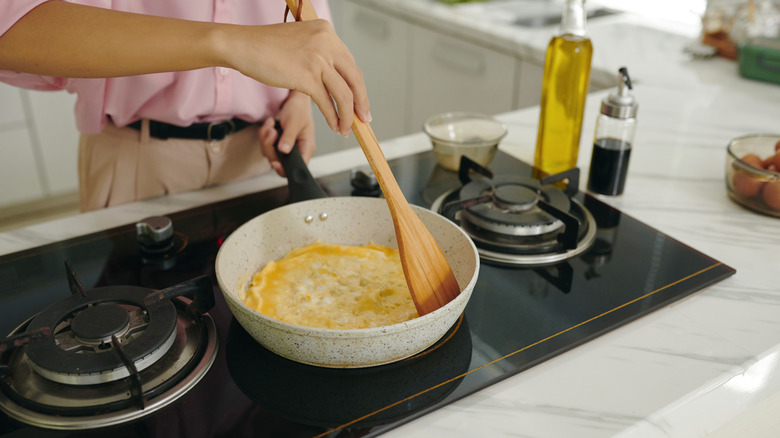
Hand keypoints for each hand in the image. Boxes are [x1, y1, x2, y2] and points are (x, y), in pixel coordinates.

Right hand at [225, 20, 370, 135]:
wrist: (242, 45)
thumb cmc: (265, 46)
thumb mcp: (301, 41)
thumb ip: (320, 54)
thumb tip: (336, 80)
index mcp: (326, 32)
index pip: (351, 63)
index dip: (358, 86)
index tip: (361, 100)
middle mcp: (326, 42)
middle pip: (354, 78)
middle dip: (361, 102)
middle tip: (364, 117)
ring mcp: (318, 59)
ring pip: (344, 94)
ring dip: (347, 115)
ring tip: (346, 127)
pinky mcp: (307, 76)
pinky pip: (327, 102)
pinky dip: (334, 118)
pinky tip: (334, 125)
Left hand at [259, 91, 315, 176]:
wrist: (295, 99)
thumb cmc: (300, 109)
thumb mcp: (294, 122)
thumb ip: (289, 137)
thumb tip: (284, 150)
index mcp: (306, 148)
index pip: (297, 168)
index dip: (285, 169)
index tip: (275, 162)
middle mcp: (297, 150)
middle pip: (279, 162)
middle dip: (270, 147)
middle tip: (272, 131)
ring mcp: (287, 148)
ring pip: (270, 154)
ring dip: (265, 139)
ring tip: (271, 125)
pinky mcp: (278, 143)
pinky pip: (266, 145)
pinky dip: (264, 135)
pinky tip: (270, 125)